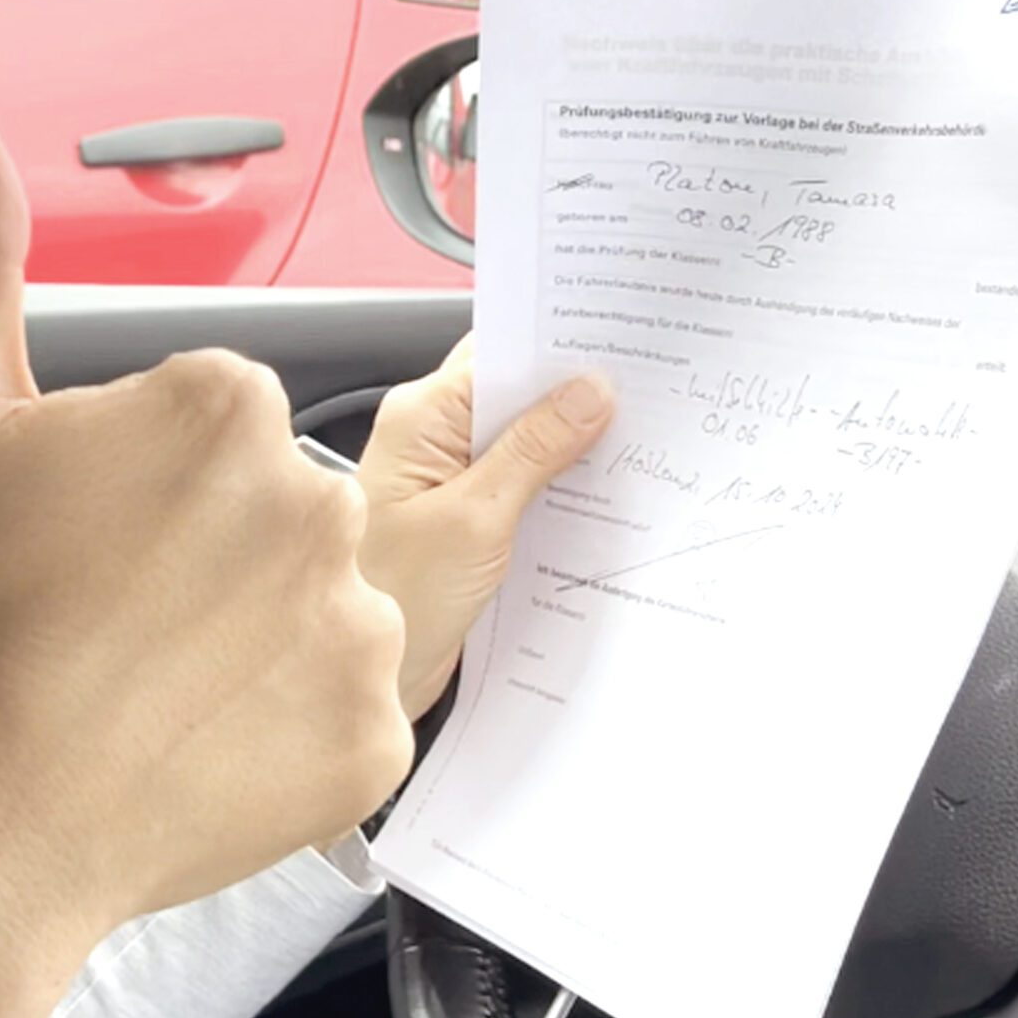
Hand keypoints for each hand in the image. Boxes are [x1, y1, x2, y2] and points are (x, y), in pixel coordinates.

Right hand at [0, 102, 410, 1017]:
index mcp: (222, 406)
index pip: (208, 415)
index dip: (131, 476)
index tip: (75, 533)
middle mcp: (317, 502)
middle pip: (269, 500)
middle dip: (197, 545)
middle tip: (95, 612)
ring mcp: (357, 628)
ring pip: (310, 598)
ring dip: (244, 631)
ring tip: (134, 684)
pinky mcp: (373, 739)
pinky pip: (335, 704)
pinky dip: (274, 721)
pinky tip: (183, 737)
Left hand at [356, 336, 616, 718]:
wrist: (365, 677)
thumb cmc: (394, 597)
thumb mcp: (476, 519)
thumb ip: (533, 451)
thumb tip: (588, 390)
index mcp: (421, 415)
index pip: (498, 351)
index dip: (558, 342)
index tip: (625, 339)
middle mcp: (430, 436)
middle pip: (515, 389)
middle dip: (578, 389)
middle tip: (652, 389)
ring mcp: (448, 475)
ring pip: (523, 435)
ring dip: (574, 439)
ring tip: (643, 439)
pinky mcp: (464, 515)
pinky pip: (520, 479)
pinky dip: (560, 481)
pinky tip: (604, 492)